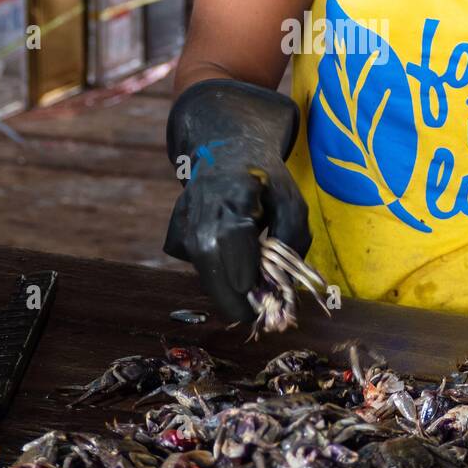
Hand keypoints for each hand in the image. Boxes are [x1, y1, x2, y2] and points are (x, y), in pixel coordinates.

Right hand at [164, 143, 310, 323]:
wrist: (225, 154)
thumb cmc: (265, 181)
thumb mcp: (292, 202)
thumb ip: (292, 239)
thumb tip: (283, 282)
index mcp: (233, 194)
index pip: (232, 237)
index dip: (243, 269)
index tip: (258, 293)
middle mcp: (201, 212)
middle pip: (210, 263)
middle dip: (233, 297)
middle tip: (256, 312)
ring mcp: (183, 224)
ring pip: (202, 270)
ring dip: (226, 288)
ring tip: (250, 286)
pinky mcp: (176, 237)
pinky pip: (197, 267)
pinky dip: (216, 274)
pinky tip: (231, 261)